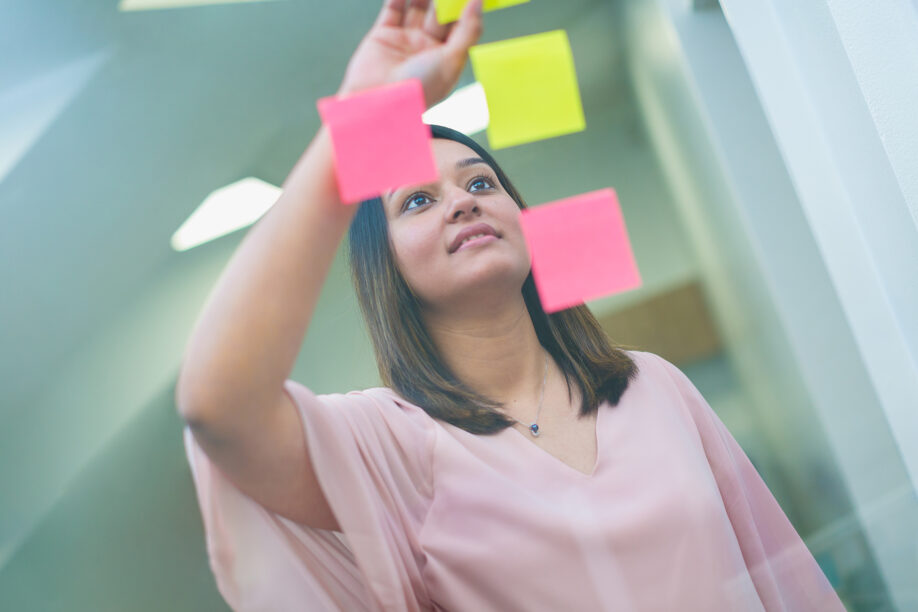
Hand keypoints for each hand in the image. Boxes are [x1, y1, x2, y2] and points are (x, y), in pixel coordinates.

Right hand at [337, 0, 483, 107]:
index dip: (465, 8)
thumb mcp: (452, 60)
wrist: (378, 103)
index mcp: (446, 59)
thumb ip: (468, 30)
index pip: (460, 27)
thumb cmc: (419, 88)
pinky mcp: (382, 36)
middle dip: (444, 0)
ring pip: (418, 8)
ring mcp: (404, 41)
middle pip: (439, 15)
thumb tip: (478, 2)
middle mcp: (426, 49)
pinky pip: (393, 9)